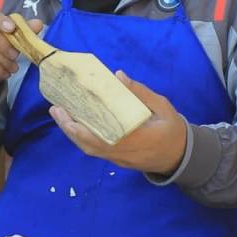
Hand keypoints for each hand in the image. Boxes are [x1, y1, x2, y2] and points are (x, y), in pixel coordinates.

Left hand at [50, 71, 186, 174]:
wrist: (180, 157)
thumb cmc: (172, 130)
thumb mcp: (163, 108)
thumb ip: (142, 93)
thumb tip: (119, 76)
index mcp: (134, 139)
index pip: (101, 135)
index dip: (81, 126)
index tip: (68, 109)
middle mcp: (121, 151)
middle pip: (88, 144)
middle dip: (69, 128)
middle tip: (56, 109)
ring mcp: (118, 158)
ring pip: (89, 149)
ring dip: (72, 133)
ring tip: (61, 115)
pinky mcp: (117, 160)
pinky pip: (95, 150)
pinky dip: (82, 138)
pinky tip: (76, 124)